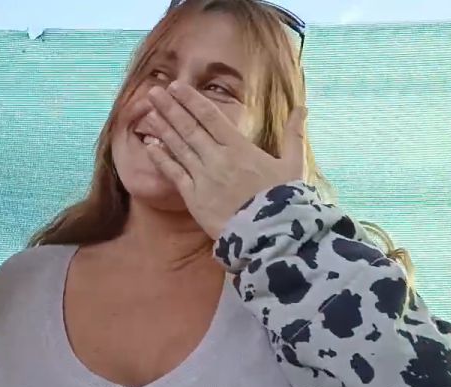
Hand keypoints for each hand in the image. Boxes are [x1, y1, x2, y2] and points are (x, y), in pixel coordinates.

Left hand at [145, 80, 306, 237]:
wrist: (270, 236)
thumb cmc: (284, 200)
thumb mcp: (293, 164)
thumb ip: (293, 135)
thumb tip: (302, 108)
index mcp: (240, 147)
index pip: (210, 116)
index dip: (191, 99)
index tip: (176, 86)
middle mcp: (217, 158)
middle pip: (189, 127)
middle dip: (170, 108)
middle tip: (153, 92)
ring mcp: (203, 178)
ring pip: (178, 147)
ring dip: (162, 128)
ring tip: (148, 112)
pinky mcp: (194, 198)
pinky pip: (174, 174)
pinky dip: (161, 159)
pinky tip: (150, 146)